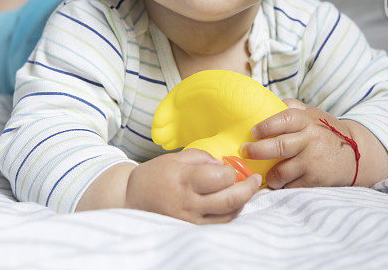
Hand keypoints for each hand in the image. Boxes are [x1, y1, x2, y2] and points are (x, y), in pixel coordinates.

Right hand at [125, 148, 262, 223]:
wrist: (131, 200)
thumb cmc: (154, 176)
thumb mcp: (174, 159)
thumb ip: (201, 157)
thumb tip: (223, 164)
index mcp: (183, 180)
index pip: (220, 177)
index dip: (232, 171)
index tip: (232, 167)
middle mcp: (188, 203)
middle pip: (230, 199)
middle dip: (249, 188)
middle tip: (256, 180)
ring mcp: (190, 220)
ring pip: (228, 215)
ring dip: (242, 202)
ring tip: (246, 190)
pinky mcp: (191, 230)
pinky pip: (219, 224)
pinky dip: (231, 213)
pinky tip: (232, 203)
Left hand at [240, 98, 362, 188]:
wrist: (356, 155)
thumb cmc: (327, 132)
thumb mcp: (313, 114)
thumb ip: (292, 107)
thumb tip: (266, 102)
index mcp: (308, 121)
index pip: (283, 119)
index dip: (264, 126)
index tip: (252, 133)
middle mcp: (311, 140)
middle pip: (278, 147)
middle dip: (256, 151)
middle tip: (246, 152)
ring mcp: (313, 162)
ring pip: (281, 172)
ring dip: (270, 175)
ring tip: (267, 174)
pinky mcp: (316, 180)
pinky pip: (291, 186)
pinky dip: (284, 186)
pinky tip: (283, 183)